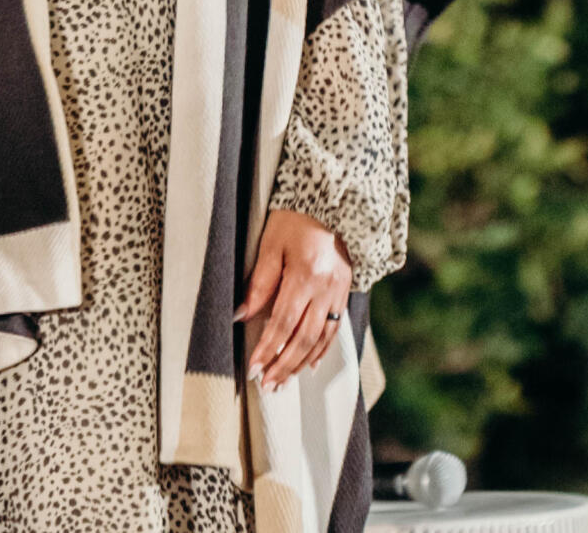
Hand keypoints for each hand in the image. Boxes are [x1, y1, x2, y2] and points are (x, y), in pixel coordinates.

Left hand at [237, 209, 352, 390]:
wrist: (331, 201)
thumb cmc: (294, 220)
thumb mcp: (270, 244)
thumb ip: (259, 283)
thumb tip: (241, 316)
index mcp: (306, 274)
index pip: (283, 322)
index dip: (268, 349)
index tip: (253, 369)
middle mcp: (326, 287)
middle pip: (304, 338)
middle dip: (284, 365)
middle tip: (267, 385)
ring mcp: (339, 291)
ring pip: (321, 338)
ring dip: (301, 363)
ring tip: (283, 382)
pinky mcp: (345, 291)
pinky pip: (334, 328)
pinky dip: (322, 350)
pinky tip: (309, 364)